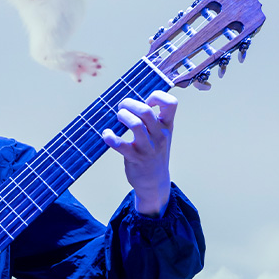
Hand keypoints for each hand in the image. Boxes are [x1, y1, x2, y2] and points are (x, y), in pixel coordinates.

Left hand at [100, 90, 176, 215]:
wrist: (155, 182)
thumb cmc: (154, 152)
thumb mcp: (161, 134)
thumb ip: (153, 118)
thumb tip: (133, 100)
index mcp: (167, 126)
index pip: (171, 103)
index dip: (157, 96)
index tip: (147, 101)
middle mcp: (159, 135)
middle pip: (146, 111)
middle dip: (129, 104)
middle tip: (122, 108)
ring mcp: (148, 148)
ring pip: (135, 125)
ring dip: (122, 116)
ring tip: (118, 118)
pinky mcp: (135, 158)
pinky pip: (120, 145)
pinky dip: (110, 136)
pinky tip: (107, 134)